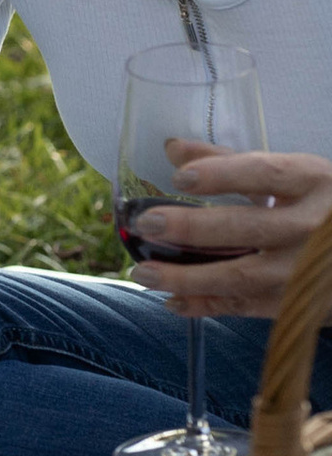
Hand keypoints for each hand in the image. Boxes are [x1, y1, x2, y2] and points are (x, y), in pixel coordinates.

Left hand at [131, 149, 331, 318]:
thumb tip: (173, 149)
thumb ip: (231, 162)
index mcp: (314, 182)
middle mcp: (314, 226)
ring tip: (142, 271)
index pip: (265, 175)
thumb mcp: (292, 175)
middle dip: (192, 228)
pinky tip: (172, 301)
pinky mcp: (298, 302)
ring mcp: (305, 268)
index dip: (221, 175)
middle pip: (249, 228)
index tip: (180, 178)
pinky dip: (206, 305)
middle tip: (147, 224)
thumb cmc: (321, 205)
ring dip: (187, 278)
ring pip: (242, 276)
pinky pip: (246, 307)